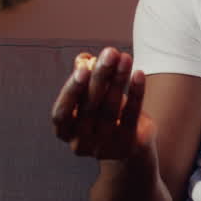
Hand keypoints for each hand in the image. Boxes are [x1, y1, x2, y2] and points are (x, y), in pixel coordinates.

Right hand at [51, 46, 153, 160]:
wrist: (130, 144)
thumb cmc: (104, 114)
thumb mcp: (93, 97)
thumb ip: (85, 77)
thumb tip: (83, 58)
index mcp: (64, 132)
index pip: (62, 112)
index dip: (72, 90)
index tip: (83, 68)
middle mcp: (80, 143)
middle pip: (89, 107)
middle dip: (100, 76)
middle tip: (111, 52)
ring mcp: (104, 148)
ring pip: (111, 109)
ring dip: (119, 79)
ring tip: (126, 58)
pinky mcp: (127, 146)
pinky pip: (132, 115)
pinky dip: (136, 93)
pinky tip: (138, 74)